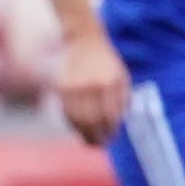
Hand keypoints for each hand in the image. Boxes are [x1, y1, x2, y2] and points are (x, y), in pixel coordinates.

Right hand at [56, 28, 129, 144]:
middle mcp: (92, 87)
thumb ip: (122, 99)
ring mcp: (75, 87)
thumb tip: (119, 122)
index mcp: (110, 84)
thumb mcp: (121, 77)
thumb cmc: (107, 62)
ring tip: (89, 141)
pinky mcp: (61, 87)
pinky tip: (78, 128)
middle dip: (96, 136)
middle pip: (93, 121)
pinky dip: (72, 123)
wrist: (85, 41)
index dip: (111, 131)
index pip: (110, 116)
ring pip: (78, 119)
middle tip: (99, 144)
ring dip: (83, 134)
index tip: (111, 137)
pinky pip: (66, 112)